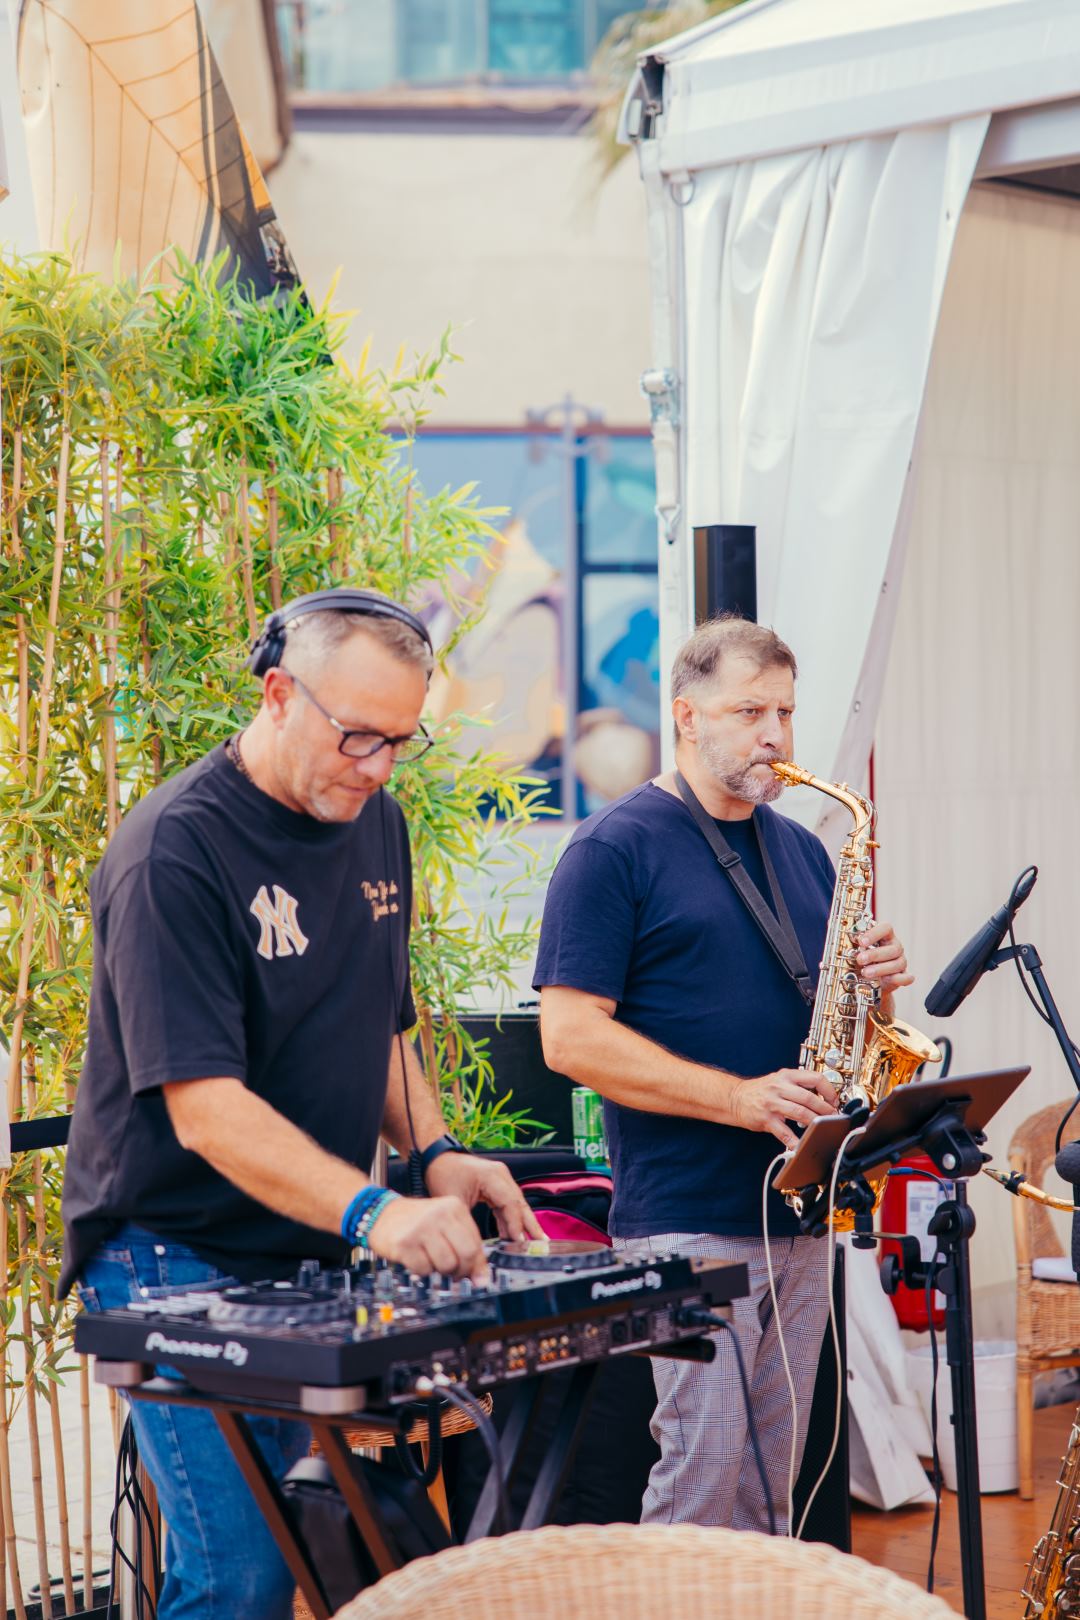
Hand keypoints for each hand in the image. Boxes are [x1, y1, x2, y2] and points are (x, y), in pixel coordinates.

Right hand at [366, 1194, 488, 1281]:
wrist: (381, 1214)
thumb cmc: (417, 1221)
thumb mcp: (445, 1224)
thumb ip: (465, 1245)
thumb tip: (481, 1279)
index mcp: (454, 1207)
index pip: (476, 1244)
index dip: (477, 1265)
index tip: (476, 1276)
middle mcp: (439, 1215)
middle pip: (466, 1255)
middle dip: (462, 1271)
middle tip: (454, 1272)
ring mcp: (421, 1228)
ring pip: (446, 1265)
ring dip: (440, 1271)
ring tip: (431, 1260)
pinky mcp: (405, 1243)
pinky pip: (424, 1270)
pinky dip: (422, 1270)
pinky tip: (416, 1258)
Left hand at [425, 1152, 545, 1243]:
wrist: (437, 1156)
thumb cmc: (443, 1173)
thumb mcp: (454, 1201)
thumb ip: (469, 1222)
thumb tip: (477, 1245)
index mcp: (493, 1176)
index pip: (511, 1203)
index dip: (516, 1224)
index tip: (519, 1241)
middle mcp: (501, 1175)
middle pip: (520, 1203)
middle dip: (531, 1224)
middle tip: (542, 1241)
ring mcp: (500, 1178)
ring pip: (516, 1204)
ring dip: (523, 1223)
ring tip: (534, 1241)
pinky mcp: (496, 1184)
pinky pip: (507, 1203)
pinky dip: (511, 1218)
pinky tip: (515, 1233)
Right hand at [730, 1069, 838, 1150]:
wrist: (735, 1098)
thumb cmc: (761, 1091)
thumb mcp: (779, 1080)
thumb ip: (798, 1086)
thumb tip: (824, 1098)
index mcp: (786, 1076)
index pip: (815, 1078)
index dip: (829, 1090)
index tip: (834, 1101)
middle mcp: (780, 1087)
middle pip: (809, 1098)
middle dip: (825, 1110)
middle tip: (833, 1118)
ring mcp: (772, 1103)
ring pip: (800, 1113)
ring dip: (815, 1123)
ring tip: (823, 1129)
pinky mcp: (766, 1119)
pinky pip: (783, 1132)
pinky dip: (794, 1140)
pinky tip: (801, 1145)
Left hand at [855, 920, 913, 995]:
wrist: (869, 982)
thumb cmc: (862, 961)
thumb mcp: (856, 951)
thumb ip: (853, 945)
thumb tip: (844, 943)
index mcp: (885, 936)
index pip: (886, 928)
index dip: (874, 933)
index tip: (861, 941)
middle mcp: (895, 947)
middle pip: (893, 948)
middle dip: (875, 954)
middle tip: (860, 960)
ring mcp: (901, 961)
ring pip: (898, 963)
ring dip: (881, 969)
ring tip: (865, 973)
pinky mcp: (903, 976)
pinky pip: (906, 978)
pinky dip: (897, 979)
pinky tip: (884, 980)